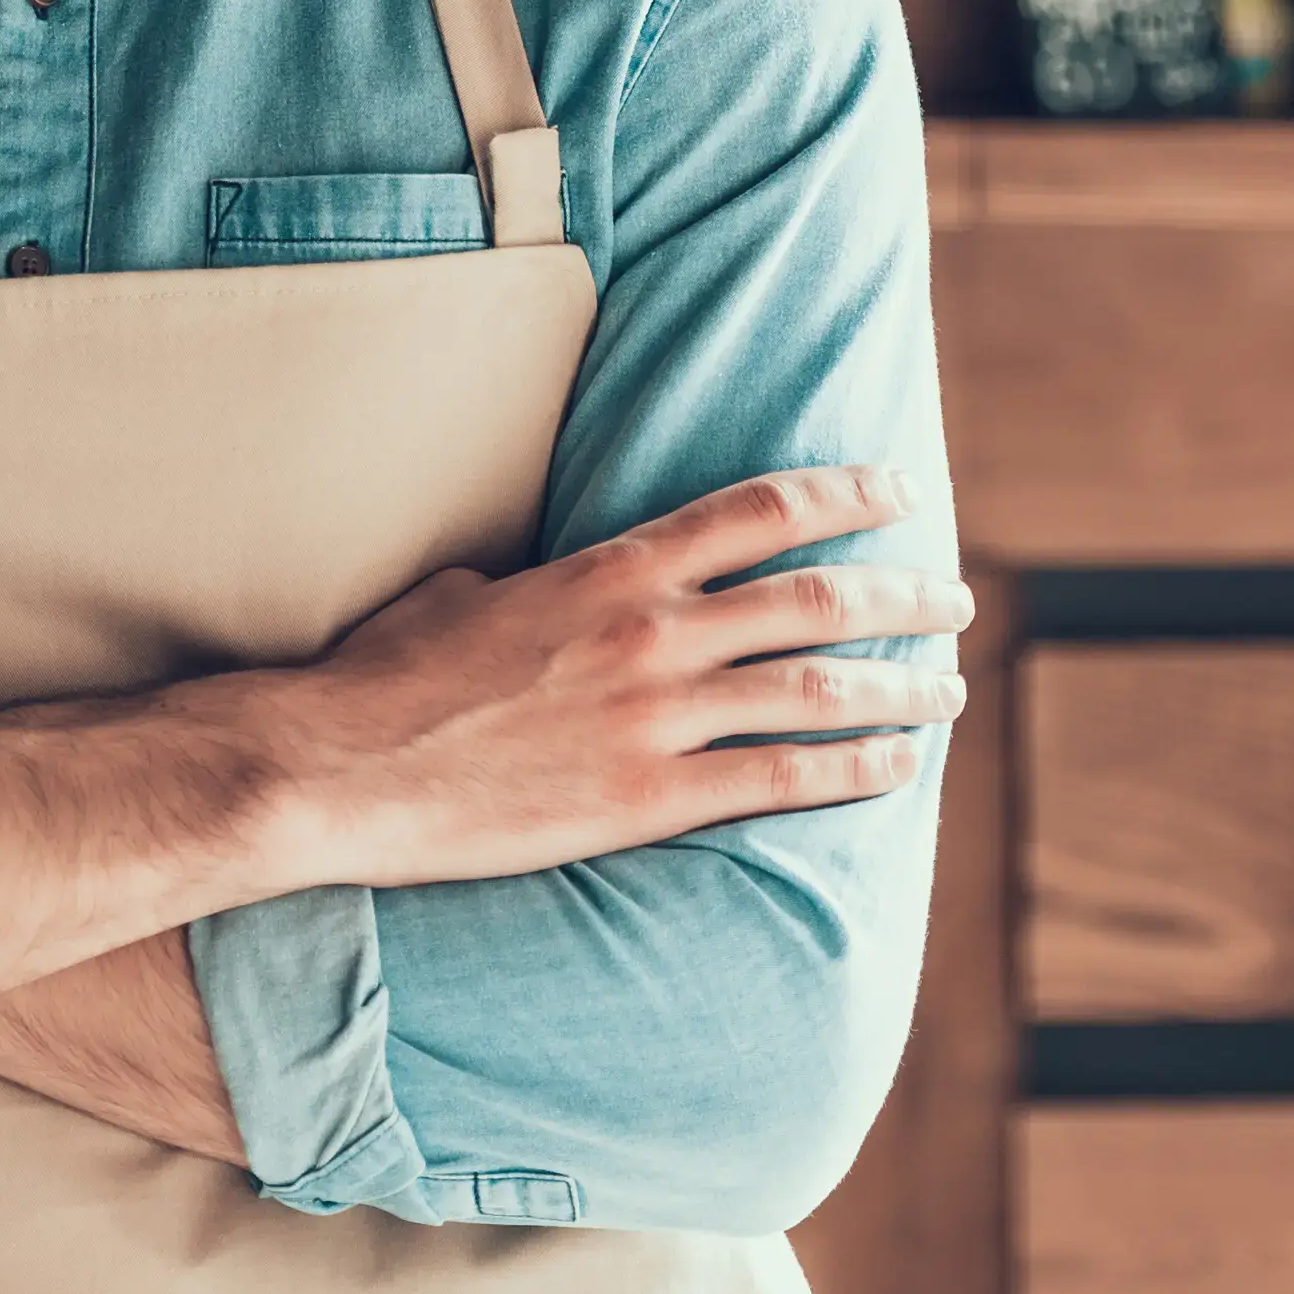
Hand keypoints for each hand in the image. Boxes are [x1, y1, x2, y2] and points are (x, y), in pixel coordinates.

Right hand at [216, 464, 969, 894]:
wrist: (338, 767)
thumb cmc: (385, 676)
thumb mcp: (463, 590)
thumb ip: (531, 582)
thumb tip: (534, 585)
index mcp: (611, 568)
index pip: (762, 511)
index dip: (848, 496)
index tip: (902, 491)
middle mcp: (651, 633)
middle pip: (815, 599)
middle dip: (902, 597)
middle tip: (955, 599)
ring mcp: (653, 720)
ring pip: (815, 691)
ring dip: (899, 689)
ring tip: (950, 691)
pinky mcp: (645, 802)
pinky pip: (777, 782)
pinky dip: (851, 771)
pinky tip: (896, 767)